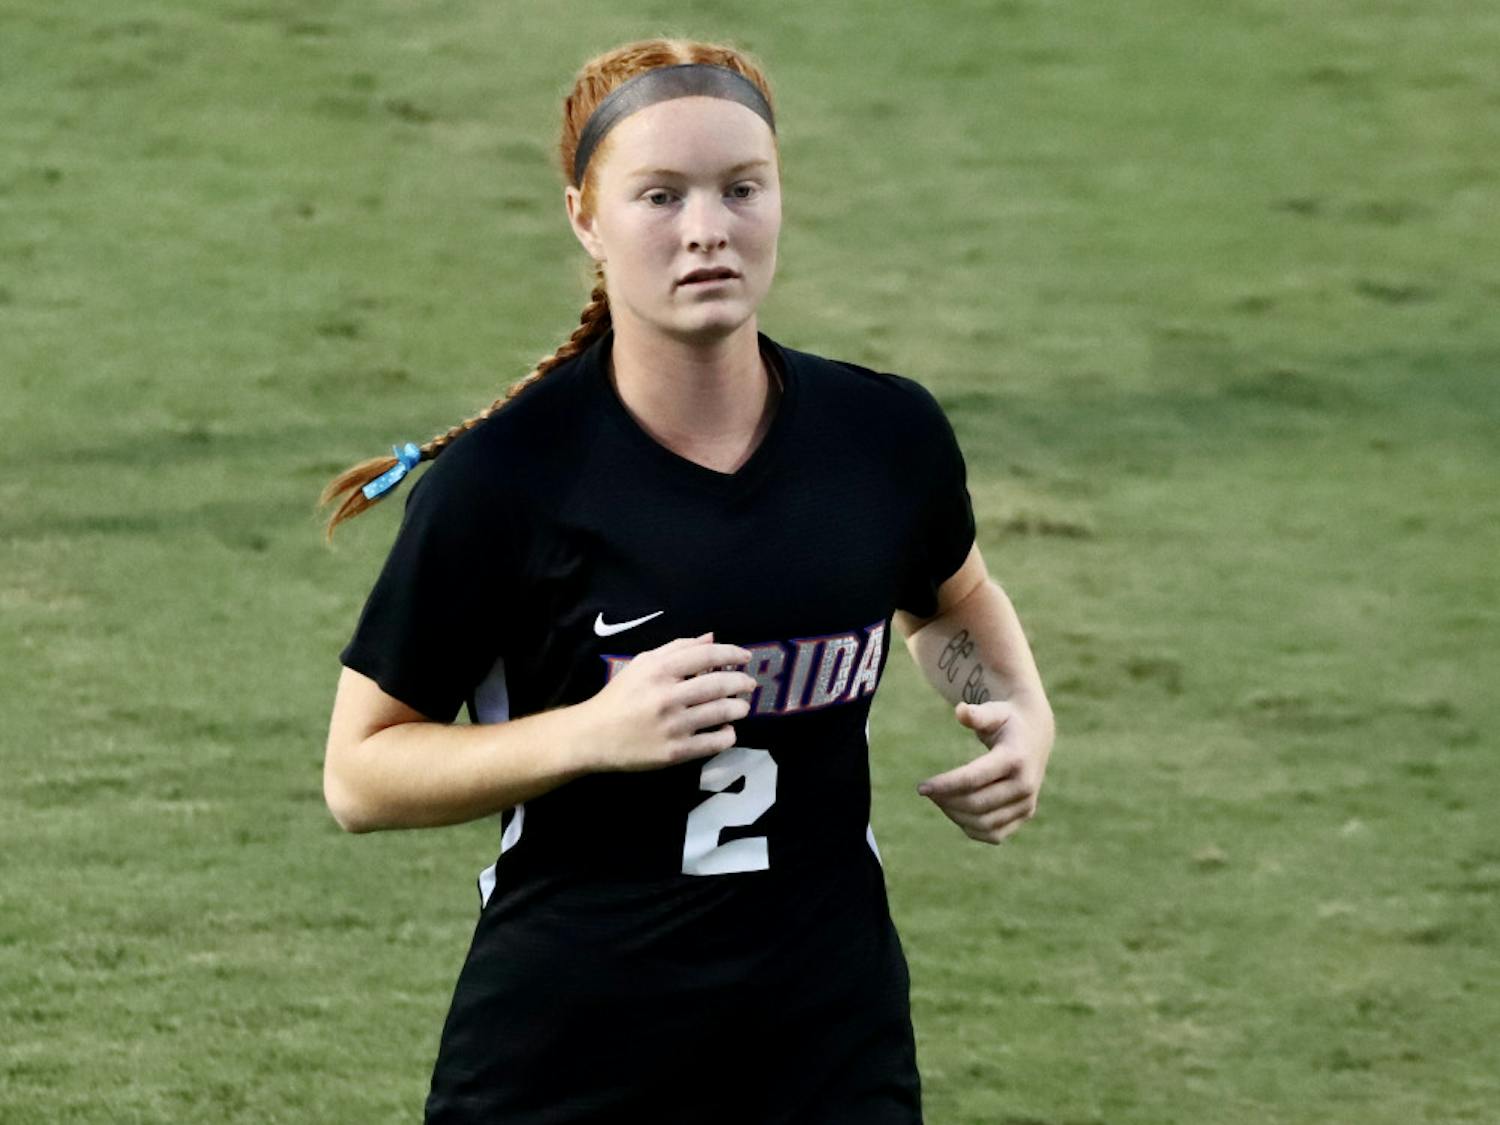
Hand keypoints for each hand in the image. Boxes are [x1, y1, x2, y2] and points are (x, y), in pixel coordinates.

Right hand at [583, 633, 756, 771]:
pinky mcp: (675, 752)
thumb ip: (676, 649)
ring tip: (741, 707)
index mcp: (659, 670)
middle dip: (741, 683)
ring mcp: (673, 725)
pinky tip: (727, 730)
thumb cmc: (620, 697)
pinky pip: (714, 742)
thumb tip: (711, 637)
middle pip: (720, 684)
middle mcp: (667, 696)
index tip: (745, 658)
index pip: (707, 656)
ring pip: (721, 713)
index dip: (732, 654)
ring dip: (739, 708)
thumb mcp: (642, 664)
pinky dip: (728, 734)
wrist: (592, 736)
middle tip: (749, 685)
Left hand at [917, 699, 1053, 843]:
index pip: (974, 779)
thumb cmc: (1005, 720)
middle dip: (946, 800)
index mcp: (1015, 758)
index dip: (945, 785)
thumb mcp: (993, 711)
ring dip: (955, 814)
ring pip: (983, 823)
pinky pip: (994, 834)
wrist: (1035, 735)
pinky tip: (956, 810)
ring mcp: (1027, 803)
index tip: (921, 787)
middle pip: (976, 804)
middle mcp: (1025, 785)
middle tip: (927, 791)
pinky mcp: (1025, 815)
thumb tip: (960, 710)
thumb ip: (976, 714)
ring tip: (939, 799)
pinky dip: (971, 828)